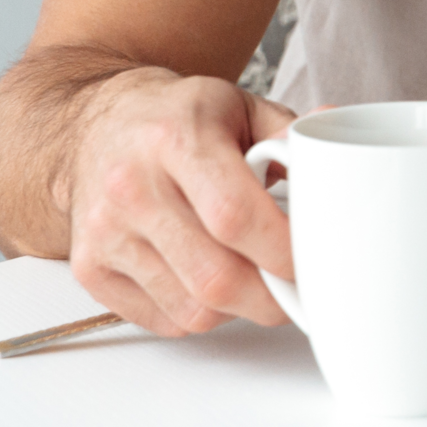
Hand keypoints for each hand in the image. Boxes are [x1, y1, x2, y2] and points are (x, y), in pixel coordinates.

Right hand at [59, 68, 296, 334]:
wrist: (97, 126)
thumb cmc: (178, 119)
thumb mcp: (240, 106)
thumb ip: (291, 134)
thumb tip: (336, 135)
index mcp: (177, 139)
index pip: (235, 215)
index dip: (283, 251)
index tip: (318, 257)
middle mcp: (132, 188)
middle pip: (215, 277)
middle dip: (273, 297)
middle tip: (300, 289)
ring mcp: (104, 233)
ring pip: (192, 308)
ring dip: (241, 308)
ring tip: (258, 281)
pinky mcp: (90, 268)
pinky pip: (163, 320)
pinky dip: (202, 315)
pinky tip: (213, 282)